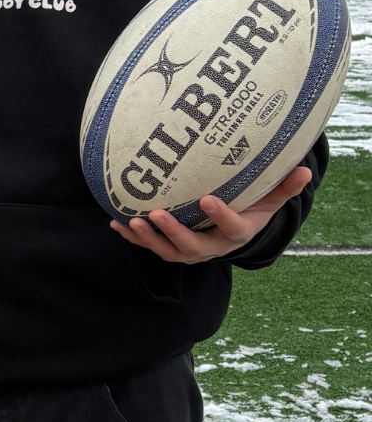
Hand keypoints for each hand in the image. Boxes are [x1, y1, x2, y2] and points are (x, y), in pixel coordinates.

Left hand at [110, 166, 311, 263]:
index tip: (208, 199)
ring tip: (133, 221)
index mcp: (238, 233)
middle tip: (158, 215)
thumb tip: (305, 169)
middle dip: (174, 233)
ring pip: (168, 251)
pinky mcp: (172, 248)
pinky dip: (133, 237)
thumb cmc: (252, 207)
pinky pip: (151, 245)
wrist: (236, 229)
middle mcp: (213, 247)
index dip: (220, 217)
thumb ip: (284, 186)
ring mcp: (190, 251)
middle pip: (192, 247)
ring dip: (149, 238)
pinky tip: (116, 223)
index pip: (231, 228)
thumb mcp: (270, 198)